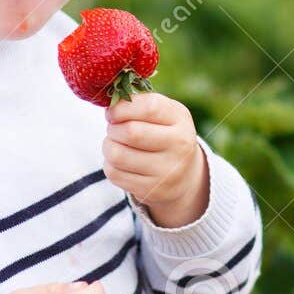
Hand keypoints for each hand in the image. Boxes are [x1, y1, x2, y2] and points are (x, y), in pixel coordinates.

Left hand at [103, 92, 209, 227]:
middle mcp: (179, 146)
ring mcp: (167, 171)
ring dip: (109, 146)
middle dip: (113, 128)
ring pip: (118, 154)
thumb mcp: (163, 114)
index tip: (113, 112)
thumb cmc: (165, 134)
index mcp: (181, 120)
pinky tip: (121, 162)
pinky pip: (115, 174)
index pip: (149, 107)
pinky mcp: (151, 190)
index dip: (122, 107)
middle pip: (131, 132)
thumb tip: (110, 103)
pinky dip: (110, 165)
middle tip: (114, 128)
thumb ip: (140, 103)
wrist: (184, 175)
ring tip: (115, 144)